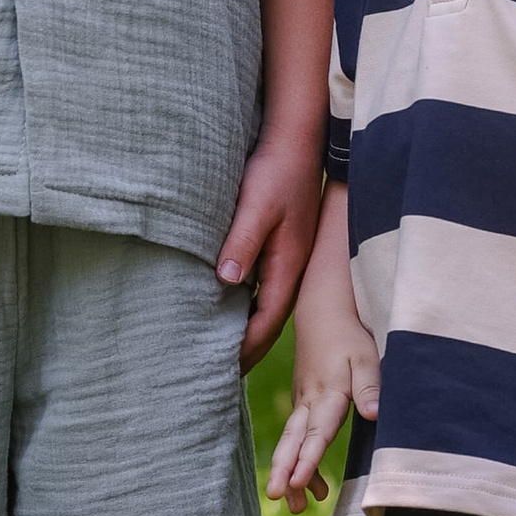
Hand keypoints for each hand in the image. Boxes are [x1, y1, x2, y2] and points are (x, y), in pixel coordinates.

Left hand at [217, 130, 324, 371]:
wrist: (297, 140)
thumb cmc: (275, 170)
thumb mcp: (256, 205)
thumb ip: (242, 243)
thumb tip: (226, 282)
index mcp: (288, 266)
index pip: (265, 322)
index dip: (244, 349)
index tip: (221, 371)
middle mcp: (292, 269)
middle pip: (269, 322)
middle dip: (247, 350)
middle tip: (218, 376)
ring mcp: (289, 259)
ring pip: (267, 306)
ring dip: (247, 329)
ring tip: (221, 352)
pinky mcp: (282, 247)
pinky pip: (265, 288)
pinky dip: (248, 306)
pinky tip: (231, 309)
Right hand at [267, 311, 380, 510]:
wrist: (323, 314)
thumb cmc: (349, 336)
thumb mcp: (365, 357)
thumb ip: (370, 386)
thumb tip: (373, 415)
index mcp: (327, 393)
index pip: (316, 432)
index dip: (307, 458)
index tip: (296, 481)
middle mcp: (309, 401)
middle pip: (293, 441)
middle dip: (284, 470)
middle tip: (277, 496)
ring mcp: (302, 403)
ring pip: (291, 442)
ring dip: (290, 473)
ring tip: (294, 507)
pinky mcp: (303, 404)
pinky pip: (296, 437)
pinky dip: (298, 461)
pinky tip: (306, 486)